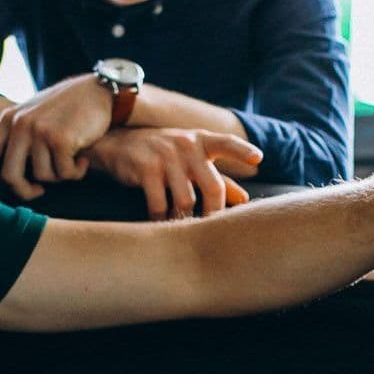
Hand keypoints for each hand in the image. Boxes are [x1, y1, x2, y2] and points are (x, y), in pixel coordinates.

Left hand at [0, 74, 114, 199]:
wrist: (99, 91)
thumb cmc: (63, 105)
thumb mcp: (27, 113)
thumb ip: (1, 131)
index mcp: (7, 120)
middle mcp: (19, 125)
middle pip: (10, 176)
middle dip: (26, 191)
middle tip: (40, 192)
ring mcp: (39, 131)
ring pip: (43, 177)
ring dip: (59, 175)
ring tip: (71, 158)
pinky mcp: (61, 139)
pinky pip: (64, 173)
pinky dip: (76, 172)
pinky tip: (84, 158)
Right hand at [87, 127, 262, 218]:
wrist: (115, 143)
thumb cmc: (161, 154)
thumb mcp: (189, 160)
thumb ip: (217, 177)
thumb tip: (244, 199)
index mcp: (200, 141)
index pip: (226, 143)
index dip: (242, 152)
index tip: (258, 159)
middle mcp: (186, 145)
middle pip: (212, 187)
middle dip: (214, 215)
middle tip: (212, 232)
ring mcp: (165, 156)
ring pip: (186, 201)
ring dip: (184, 220)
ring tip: (181, 228)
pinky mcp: (145, 168)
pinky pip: (159, 204)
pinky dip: (160, 219)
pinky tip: (159, 224)